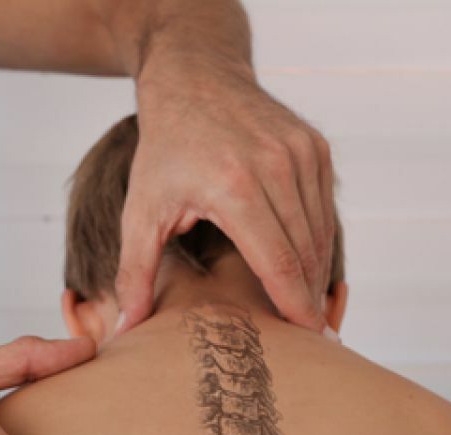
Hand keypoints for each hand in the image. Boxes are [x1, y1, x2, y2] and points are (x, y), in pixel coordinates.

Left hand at [116, 57, 334, 332]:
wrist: (195, 78)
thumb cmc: (164, 151)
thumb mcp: (140, 211)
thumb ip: (134, 273)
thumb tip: (125, 330)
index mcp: (234, 186)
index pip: (277, 262)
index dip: (294, 306)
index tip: (308, 341)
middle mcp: (276, 166)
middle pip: (305, 253)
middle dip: (310, 299)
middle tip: (313, 339)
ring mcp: (301, 153)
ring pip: (321, 233)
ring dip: (318, 274)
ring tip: (311, 310)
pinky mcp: (316, 147)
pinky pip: (325, 209)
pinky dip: (320, 242)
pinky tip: (309, 270)